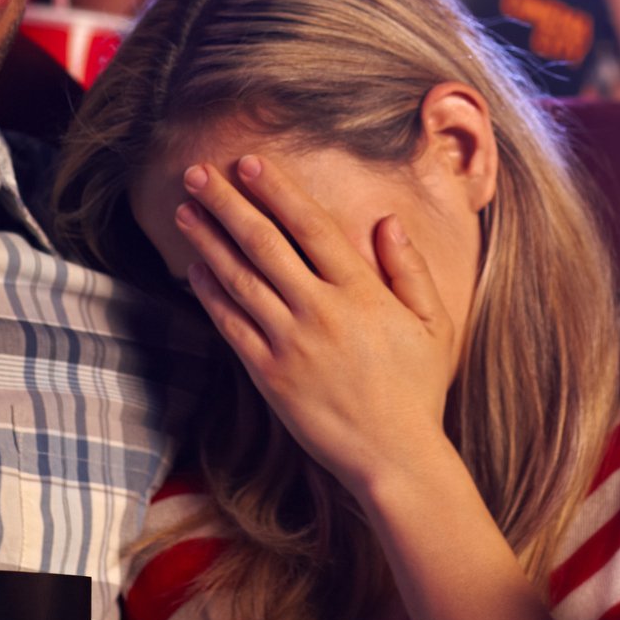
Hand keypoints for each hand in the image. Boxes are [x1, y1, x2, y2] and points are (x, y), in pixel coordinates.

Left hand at [169, 154, 458, 496]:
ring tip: (185, 211)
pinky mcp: (270, 376)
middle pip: (264, 244)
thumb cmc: (418, 388)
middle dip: (228, 204)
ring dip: (209, 241)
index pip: (311, 227)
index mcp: (362, 292)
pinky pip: (232, 326)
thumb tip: (387, 221)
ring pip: (240, 280)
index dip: (277, 191)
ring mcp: (291, 344)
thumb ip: (410, 269)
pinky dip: (211, 294)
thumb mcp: (434, 323)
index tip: (249, 163)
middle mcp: (321, 311)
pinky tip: (195, 269)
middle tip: (197, 173)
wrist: (394, 456)